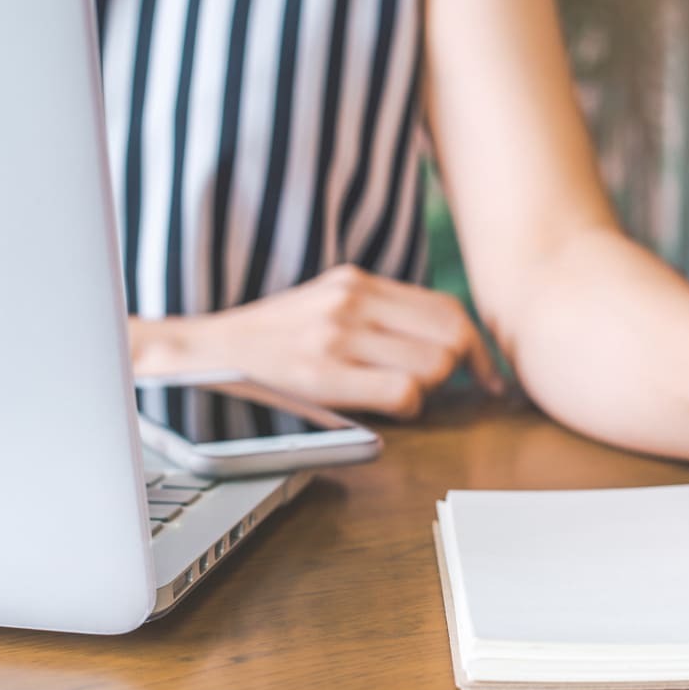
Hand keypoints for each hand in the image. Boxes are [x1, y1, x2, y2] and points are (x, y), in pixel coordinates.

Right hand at [131, 264, 503, 418]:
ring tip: (402, 393)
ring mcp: (338, 334)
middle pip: (451, 335)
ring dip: (429, 389)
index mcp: (357, 281)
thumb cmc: (272, 339)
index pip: (446, 309)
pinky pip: (403, 394)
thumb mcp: (327, 305)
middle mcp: (352, 300)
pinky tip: (387, 407)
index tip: (483, 371)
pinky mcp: (324, 371)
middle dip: (458, 368)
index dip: (475, 346)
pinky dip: (408, 407)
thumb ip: (379, 313)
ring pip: (433, 366)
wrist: (205, 351)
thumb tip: (443, 340)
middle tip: (445, 388)